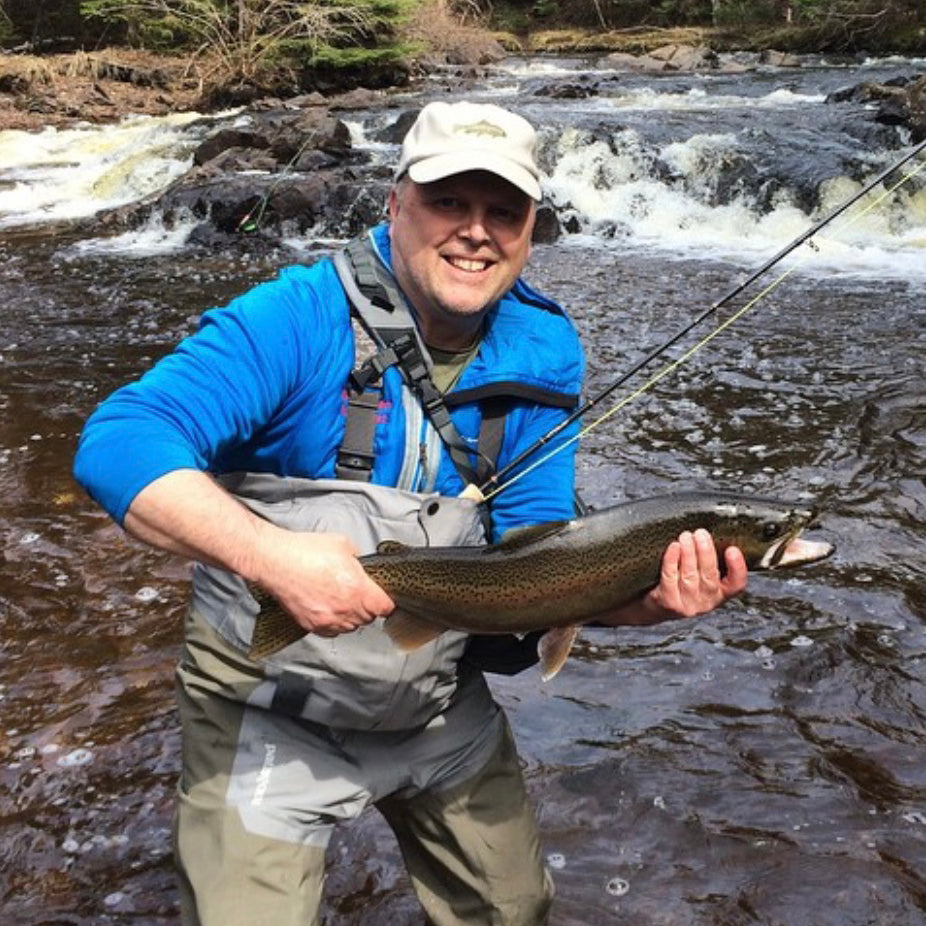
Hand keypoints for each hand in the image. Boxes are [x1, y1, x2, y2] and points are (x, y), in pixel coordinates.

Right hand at [253, 528, 393, 637]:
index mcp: (358, 590)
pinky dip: (332, 622)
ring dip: (350, 616)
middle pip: (368, 618)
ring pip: (350, 627)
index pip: (385, 607)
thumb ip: (358, 560)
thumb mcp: (343, 545)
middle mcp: (345, 610)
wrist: (276, 561)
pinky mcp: (312, 625)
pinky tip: (326, 607)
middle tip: (358, 593)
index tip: (382, 597)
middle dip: (367, 607)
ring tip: (340, 599)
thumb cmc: (306, 551)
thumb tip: (361, 568)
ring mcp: (328, 620)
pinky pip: (331, 631)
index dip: (385, 601)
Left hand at [645, 528, 747, 618]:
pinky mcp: (669, 602)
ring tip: (686, 536)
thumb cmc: (682, 583)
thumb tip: (709, 532)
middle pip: (710, 577)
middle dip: (706, 552)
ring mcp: (688, 604)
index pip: (736, 584)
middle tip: (701, 534)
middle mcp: (707, 601)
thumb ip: (709, 559)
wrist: (657, 606)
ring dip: (688, 553)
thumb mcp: (701, 574)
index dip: (737, 568)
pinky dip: (672, 560)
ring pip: (689, 576)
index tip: (732, 549)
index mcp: (721, 593)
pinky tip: (674, 547)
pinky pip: (670, 578)